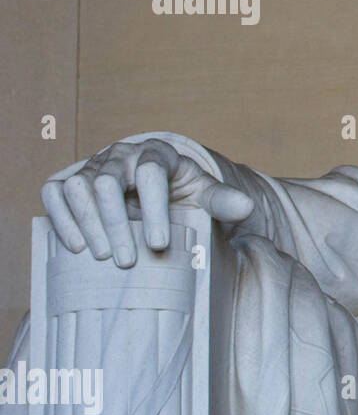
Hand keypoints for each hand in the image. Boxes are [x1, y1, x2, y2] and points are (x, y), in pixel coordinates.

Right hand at [41, 138, 253, 267]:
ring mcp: (92, 167)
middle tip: (126, 260)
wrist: (156, 190)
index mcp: (157, 154)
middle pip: (107, 181)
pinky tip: (76, 246)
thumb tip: (246, 207)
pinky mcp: (69, 181)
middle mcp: (120, 156)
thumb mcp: (205, 195)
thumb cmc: (182, 193)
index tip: (159, 243)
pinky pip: (54, 192)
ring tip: (103, 256)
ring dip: (87, 223)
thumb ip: (223, 200)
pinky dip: (60, 217)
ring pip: (78, 187)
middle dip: (115, 222)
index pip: (151, 172)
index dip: (153, 207)